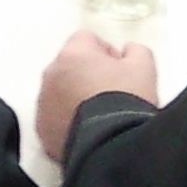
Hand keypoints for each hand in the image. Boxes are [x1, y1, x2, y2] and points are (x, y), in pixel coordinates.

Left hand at [35, 29, 159, 160]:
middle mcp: (51, 74)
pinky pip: (54, 118)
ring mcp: (43, 103)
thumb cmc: (125, 102)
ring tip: (99, 116)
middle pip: (70, 65)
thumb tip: (127, 52)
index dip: (107, 53)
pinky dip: (67, 121)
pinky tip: (87, 132)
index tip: (121, 71)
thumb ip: (135, 50)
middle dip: (88, 74)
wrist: (112, 147)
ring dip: (75, 97)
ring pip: (59, 92)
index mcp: (73, 54)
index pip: (87, 39)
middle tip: (111, 94)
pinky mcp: (42, 130)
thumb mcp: (144, 68)